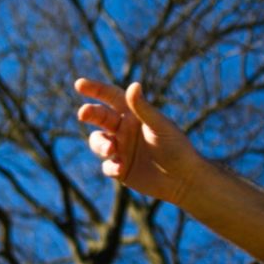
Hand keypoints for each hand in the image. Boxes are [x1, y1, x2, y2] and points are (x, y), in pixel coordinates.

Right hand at [74, 78, 202, 204]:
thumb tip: (133, 85)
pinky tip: (120, 169)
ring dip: (99, 143)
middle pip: (99, 117)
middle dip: (90, 113)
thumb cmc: (176, 147)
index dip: (95, 89)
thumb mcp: (160, 126)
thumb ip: (144, 108)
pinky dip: (110, 166)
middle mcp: (124, 129)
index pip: (111, 97)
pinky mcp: (120, 169)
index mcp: (133, 114)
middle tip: (83, 113)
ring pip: (98, 141)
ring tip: (110, 149)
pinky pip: (107, 166)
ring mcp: (121, 149)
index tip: (79, 84)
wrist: (184, 179)